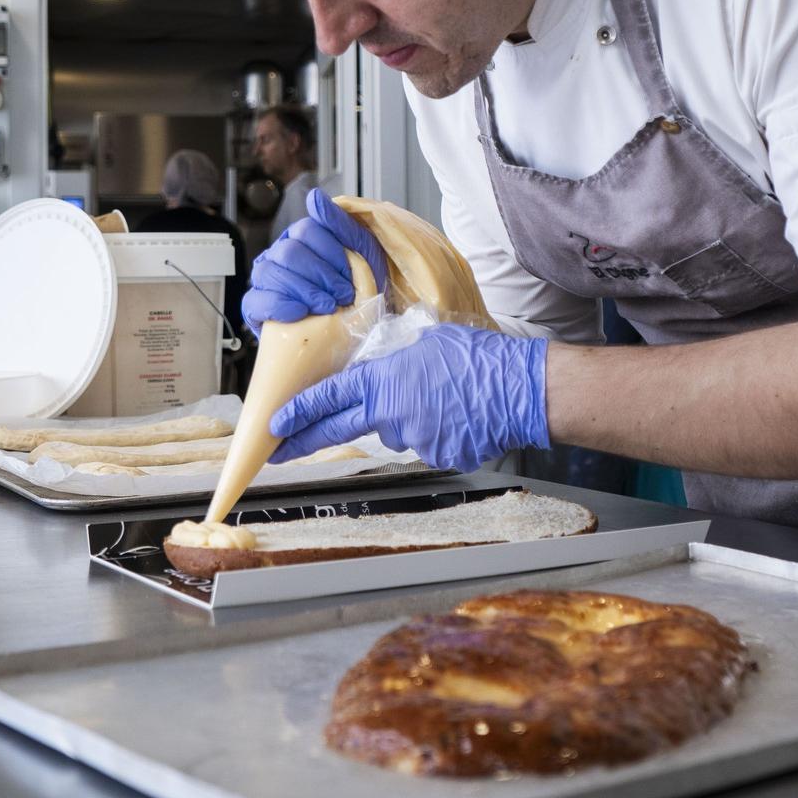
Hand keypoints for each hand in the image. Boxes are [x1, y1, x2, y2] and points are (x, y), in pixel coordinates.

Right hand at [241, 188, 388, 335]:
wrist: (344, 341)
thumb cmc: (355, 300)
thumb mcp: (362, 262)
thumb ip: (343, 226)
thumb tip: (314, 197)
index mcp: (304, 240)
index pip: (308, 230)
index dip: (332, 253)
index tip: (350, 275)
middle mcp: (281, 254)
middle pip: (289, 251)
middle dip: (321, 275)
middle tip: (342, 296)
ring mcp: (266, 279)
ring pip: (271, 271)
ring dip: (305, 292)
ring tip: (325, 309)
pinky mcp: (255, 305)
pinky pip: (256, 299)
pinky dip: (281, 306)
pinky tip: (300, 315)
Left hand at [268, 323, 548, 471]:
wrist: (521, 388)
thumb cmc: (480, 357)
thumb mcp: (426, 340)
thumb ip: (394, 358)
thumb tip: (382, 368)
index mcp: (385, 380)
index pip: (329, 397)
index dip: (299, 411)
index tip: (275, 424)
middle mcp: (393, 413)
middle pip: (339, 431)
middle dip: (305, 441)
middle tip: (279, 452)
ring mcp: (416, 439)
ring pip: (396, 433)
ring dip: (408, 420)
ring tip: (443, 399)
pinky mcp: (438, 457)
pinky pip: (427, 445)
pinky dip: (437, 432)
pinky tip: (459, 415)